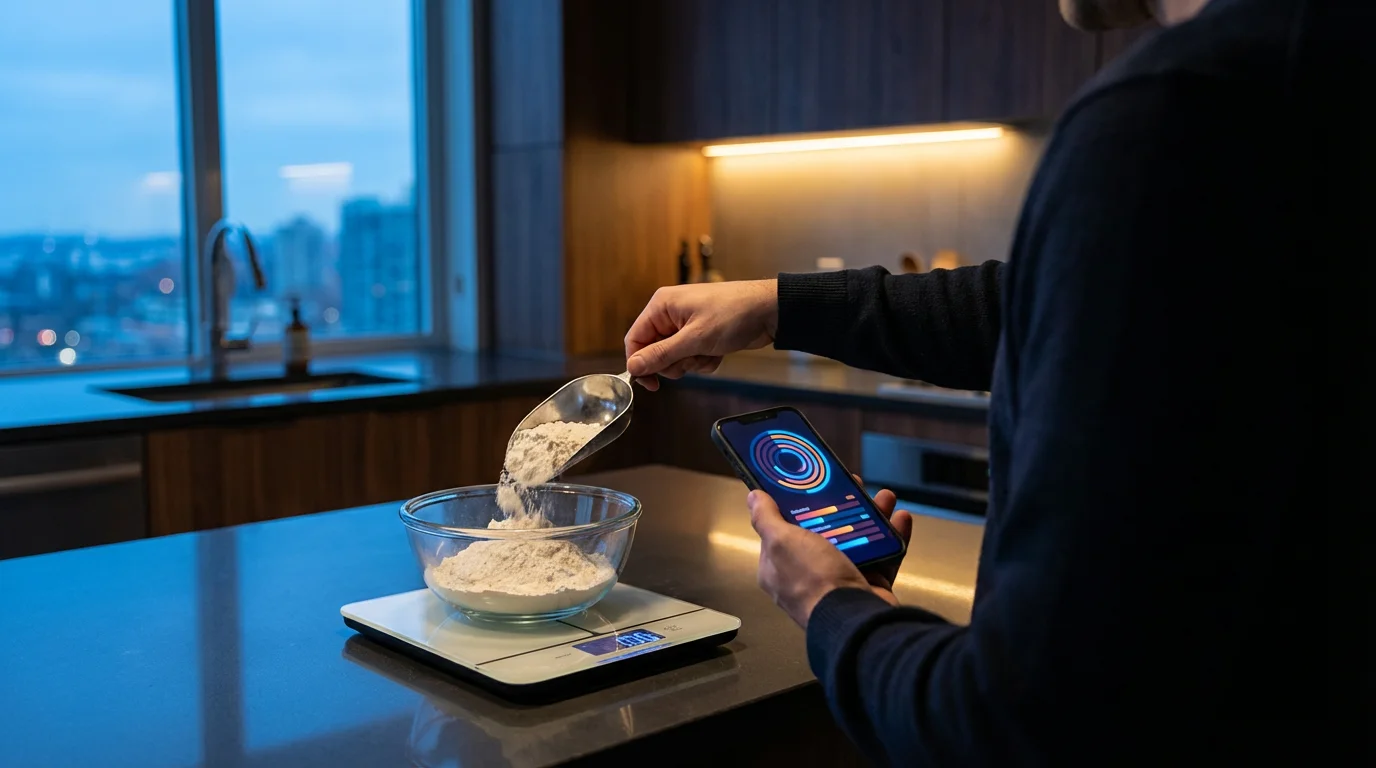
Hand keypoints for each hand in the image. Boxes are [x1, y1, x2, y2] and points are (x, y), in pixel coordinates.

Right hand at [624, 280, 777, 389]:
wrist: (768, 311)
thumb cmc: (734, 314)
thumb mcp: (694, 339)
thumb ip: (661, 354)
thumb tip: (634, 366)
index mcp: (662, 306)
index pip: (635, 339)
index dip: (640, 363)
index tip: (650, 383)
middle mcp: (670, 314)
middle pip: (654, 353)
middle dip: (674, 363)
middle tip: (692, 358)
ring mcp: (686, 325)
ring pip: (674, 359)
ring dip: (692, 363)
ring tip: (709, 352)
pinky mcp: (700, 336)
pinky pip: (691, 358)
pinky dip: (703, 361)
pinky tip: (718, 353)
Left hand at [748, 481, 913, 628]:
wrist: (854, 618)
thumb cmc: (813, 582)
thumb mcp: (781, 541)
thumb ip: (766, 518)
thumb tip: (753, 498)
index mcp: (780, 566)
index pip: (783, 530)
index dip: (796, 506)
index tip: (810, 485)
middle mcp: (809, 574)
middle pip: (825, 531)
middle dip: (841, 506)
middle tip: (854, 486)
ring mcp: (840, 580)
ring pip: (858, 540)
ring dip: (872, 516)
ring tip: (884, 498)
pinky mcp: (869, 585)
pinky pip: (883, 556)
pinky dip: (892, 537)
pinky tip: (899, 519)